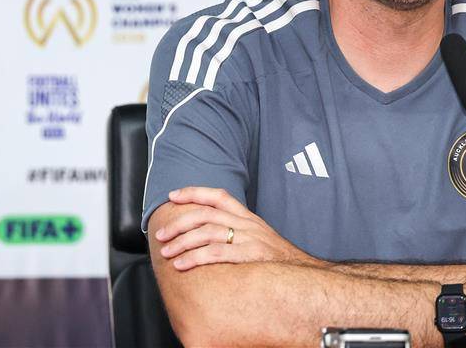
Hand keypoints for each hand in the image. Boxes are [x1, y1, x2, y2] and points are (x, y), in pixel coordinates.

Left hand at [153, 187, 316, 269]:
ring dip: (182, 243)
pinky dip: (195, 258)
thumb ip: (238, 231)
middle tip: (161, 235)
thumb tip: (210, 234)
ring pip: (207, 233)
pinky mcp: (250, 256)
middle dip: (179, 223)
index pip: (218, 195)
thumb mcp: (260, 237)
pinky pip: (216, 253)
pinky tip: (182, 265)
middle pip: (205, 214)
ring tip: (167, 253)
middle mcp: (247, 223)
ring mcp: (249, 238)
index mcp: (248, 216)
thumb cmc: (277, 259)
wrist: (304, 274)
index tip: (173, 196)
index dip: (193, 192)